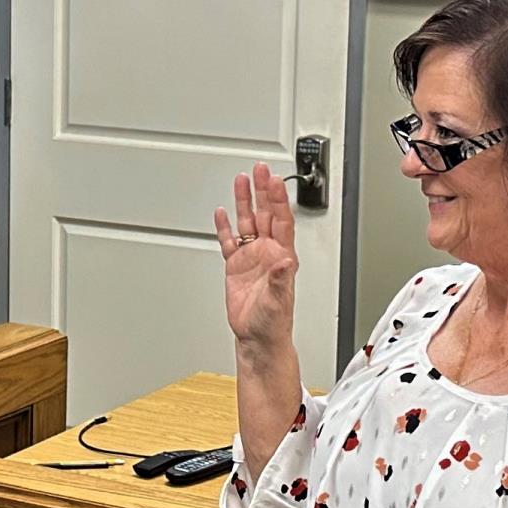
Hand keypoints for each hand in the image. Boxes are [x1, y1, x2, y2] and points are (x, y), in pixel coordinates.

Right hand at [213, 161, 297, 353]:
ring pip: (247, 223)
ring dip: (244, 202)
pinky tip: (222, 213)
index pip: (281, 221)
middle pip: (265, 214)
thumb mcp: (279, 300)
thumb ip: (281, 279)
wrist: (257, 337)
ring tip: (241, 181)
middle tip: (259, 169)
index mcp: (281, 257)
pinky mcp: (236, 267)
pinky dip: (225, 227)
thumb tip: (285, 261)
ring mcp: (251, 258)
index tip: (274, 180)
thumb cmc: (273, 322)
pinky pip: (229, 241)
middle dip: (262, 191)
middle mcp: (267, 253)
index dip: (278, 200)